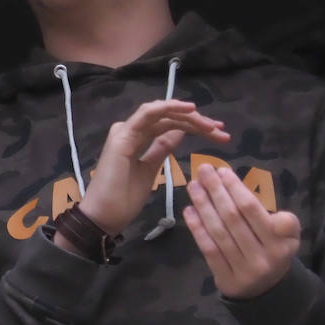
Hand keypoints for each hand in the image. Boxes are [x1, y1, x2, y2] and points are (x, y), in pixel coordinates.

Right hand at [77, 99, 228, 236]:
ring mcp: (126, 131)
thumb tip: (179, 134)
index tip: (219, 134)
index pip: (169, 125)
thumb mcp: (151, 170)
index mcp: (137, 139)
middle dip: (197, 122)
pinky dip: (167, 108)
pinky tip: (188, 110)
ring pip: (161, 114)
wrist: (103, 216)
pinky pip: (147, 114)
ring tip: (211, 125)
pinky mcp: (123, 136)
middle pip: (169, 118)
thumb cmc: (123, 200)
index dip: (195, 126)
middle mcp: (131, 131)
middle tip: (221, 130)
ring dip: (188, 116)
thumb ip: (162, 149)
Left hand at [183, 164, 300, 298]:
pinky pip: (209, 249)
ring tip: (194, 186)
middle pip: (233, 218)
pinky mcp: (226, 278)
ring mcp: (243, 269)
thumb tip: (247, 195)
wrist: (267, 291)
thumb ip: (280, 218)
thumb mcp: (288, 236)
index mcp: (280, 241)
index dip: (236, 189)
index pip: (252, 209)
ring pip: (219, 232)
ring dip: (203, 206)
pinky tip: (189, 211)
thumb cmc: (273, 251)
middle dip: (216, 191)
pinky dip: (198, 228)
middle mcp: (263, 256)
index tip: (223, 172)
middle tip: (203, 170)